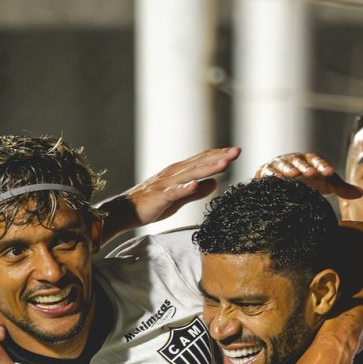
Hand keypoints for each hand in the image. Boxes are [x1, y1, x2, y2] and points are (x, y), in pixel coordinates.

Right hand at [104, 147, 240, 232]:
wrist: (125, 211)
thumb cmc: (151, 204)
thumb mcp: (179, 198)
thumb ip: (196, 191)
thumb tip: (215, 183)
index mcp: (178, 172)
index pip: (201, 160)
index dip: (219, 155)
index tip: (236, 152)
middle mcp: (173, 173)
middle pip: (199, 162)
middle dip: (219, 156)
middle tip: (237, 151)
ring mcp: (166, 184)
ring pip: (190, 174)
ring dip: (208, 168)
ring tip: (224, 164)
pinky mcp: (159, 196)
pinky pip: (173, 191)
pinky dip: (185, 187)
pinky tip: (196, 184)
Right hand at [254, 152, 362, 198]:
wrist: (283, 182)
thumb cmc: (308, 182)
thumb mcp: (325, 184)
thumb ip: (341, 188)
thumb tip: (361, 193)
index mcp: (310, 161)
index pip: (318, 161)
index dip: (324, 166)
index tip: (330, 173)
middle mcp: (296, 160)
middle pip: (301, 162)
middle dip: (306, 167)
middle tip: (311, 174)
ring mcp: (281, 164)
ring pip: (285, 164)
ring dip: (289, 169)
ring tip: (293, 176)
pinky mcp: (267, 170)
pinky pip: (269, 171)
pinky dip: (271, 174)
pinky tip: (275, 179)